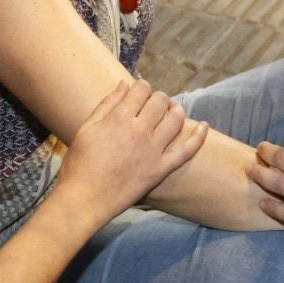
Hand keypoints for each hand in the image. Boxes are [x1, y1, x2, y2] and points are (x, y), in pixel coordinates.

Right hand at [55, 80, 208, 224]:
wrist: (84, 199)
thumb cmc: (79, 163)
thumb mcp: (87, 128)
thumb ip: (107, 104)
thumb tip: (124, 83)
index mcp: (119, 118)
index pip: (141, 89)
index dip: (141, 86)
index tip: (139, 91)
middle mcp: (139, 131)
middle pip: (160, 101)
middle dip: (157, 97)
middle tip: (152, 104)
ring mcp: (152, 151)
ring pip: (176, 119)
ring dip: (175, 110)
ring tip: (171, 111)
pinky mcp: (159, 170)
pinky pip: (185, 152)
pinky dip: (198, 137)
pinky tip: (204, 126)